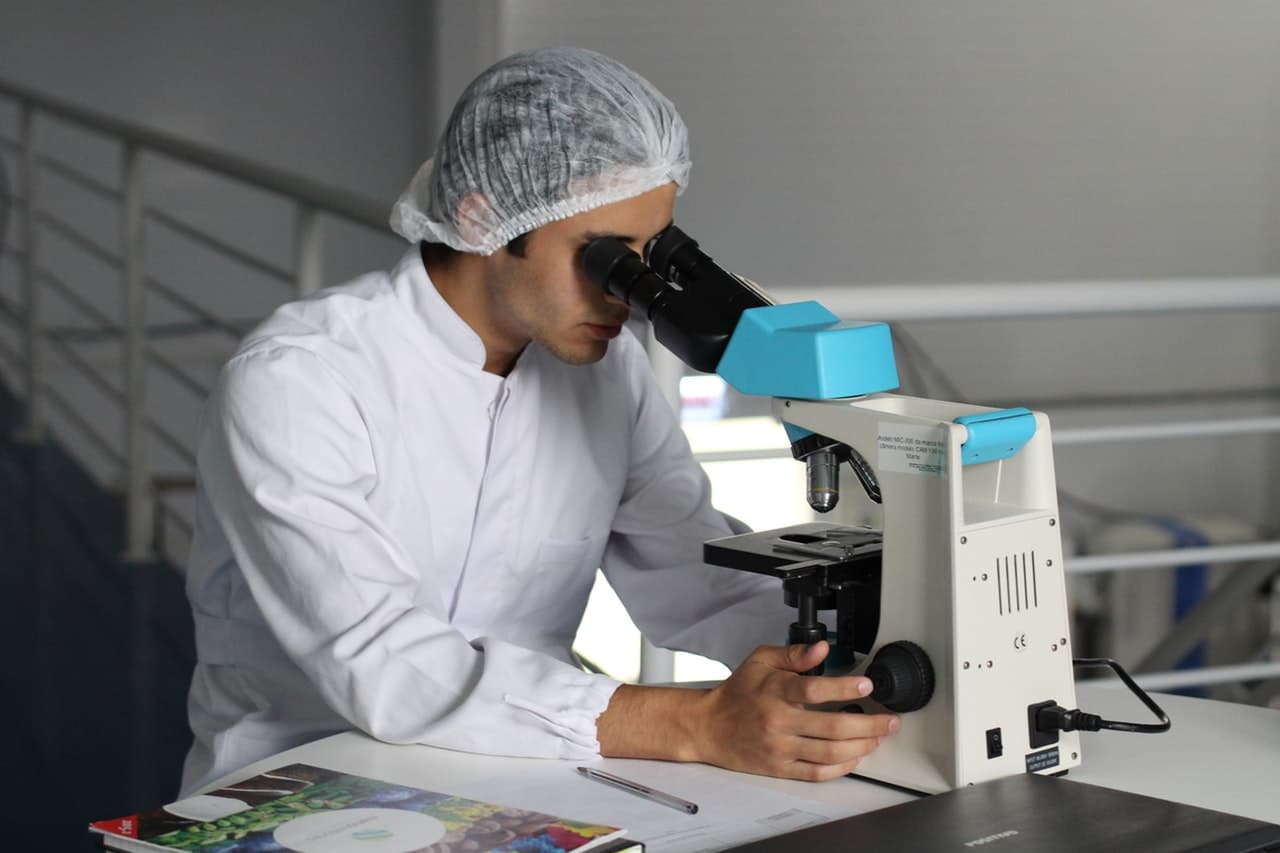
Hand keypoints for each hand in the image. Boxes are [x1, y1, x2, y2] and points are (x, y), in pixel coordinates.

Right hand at [691, 641, 899, 780]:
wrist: (709, 727)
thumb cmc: (736, 693)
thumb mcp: (760, 661)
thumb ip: (794, 654)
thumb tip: (822, 649)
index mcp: (775, 691)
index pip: (814, 690)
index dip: (844, 687)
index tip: (867, 685)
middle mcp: (779, 721)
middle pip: (832, 727)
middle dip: (869, 724)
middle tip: (889, 720)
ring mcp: (780, 748)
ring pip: (830, 752)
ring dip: (862, 746)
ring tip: (878, 738)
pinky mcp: (780, 768)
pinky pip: (817, 773)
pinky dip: (841, 767)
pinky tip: (855, 757)